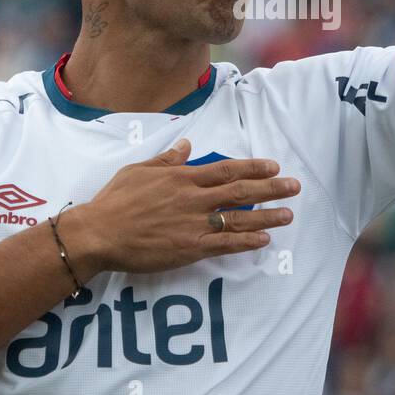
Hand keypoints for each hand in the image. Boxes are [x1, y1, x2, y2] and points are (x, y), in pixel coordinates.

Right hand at [65, 138, 297, 275]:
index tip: (273, 166)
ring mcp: (194, 224)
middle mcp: (194, 198)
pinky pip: (225, 244)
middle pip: (241, 191)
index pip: (226, 170)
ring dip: (266, 215)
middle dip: (271, 188)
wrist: (99, 232)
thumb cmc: (115, 200)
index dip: (253, 168)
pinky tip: (264, 239)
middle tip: (294, 187)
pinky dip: (246, 241)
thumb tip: (186, 146)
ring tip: (288, 214)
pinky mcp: (190, 248)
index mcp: (182, 177)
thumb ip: (167, 159)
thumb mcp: (139, 170)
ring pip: (238, 218)